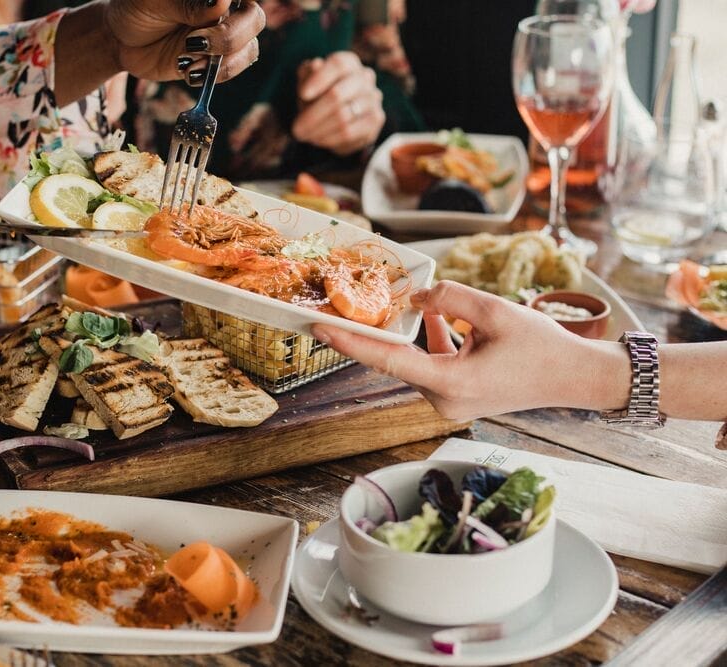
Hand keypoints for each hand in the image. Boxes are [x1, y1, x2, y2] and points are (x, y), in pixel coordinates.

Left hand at [103, 0, 264, 84]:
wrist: (122, 39)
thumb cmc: (135, 7)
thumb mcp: (153, 0)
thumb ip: (187, 3)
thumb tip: (221, 1)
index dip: (238, 5)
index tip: (219, 9)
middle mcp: (227, 7)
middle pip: (254, 19)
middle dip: (228, 36)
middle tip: (194, 43)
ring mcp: (224, 34)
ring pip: (249, 48)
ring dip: (221, 61)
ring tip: (185, 61)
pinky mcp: (216, 60)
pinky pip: (233, 69)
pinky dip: (214, 75)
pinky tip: (188, 72)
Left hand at [291, 52, 384, 155]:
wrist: (338, 114)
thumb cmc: (319, 94)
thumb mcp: (308, 82)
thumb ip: (308, 73)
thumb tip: (316, 65)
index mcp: (348, 63)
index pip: (337, 65)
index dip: (319, 79)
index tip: (303, 94)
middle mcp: (364, 78)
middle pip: (338, 95)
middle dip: (312, 115)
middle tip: (296, 129)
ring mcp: (373, 98)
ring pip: (343, 117)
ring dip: (319, 130)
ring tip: (305, 136)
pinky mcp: (376, 119)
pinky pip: (351, 133)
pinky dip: (330, 139)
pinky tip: (319, 140)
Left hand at [311, 281, 630, 420]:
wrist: (576, 378)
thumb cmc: (543, 347)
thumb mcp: (495, 310)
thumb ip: (450, 297)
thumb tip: (418, 294)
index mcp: (451, 384)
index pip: (387, 360)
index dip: (350, 343)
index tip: (320, 327)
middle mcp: (444, 400)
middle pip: (398, 360)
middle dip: (375, 332)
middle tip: (342, 306)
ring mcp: (451, 403)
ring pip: (416, 361)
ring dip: (409, 334)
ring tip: (395, 303)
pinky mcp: (459, 397)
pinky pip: (433, 365)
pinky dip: (432, 341)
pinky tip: (435, 316)